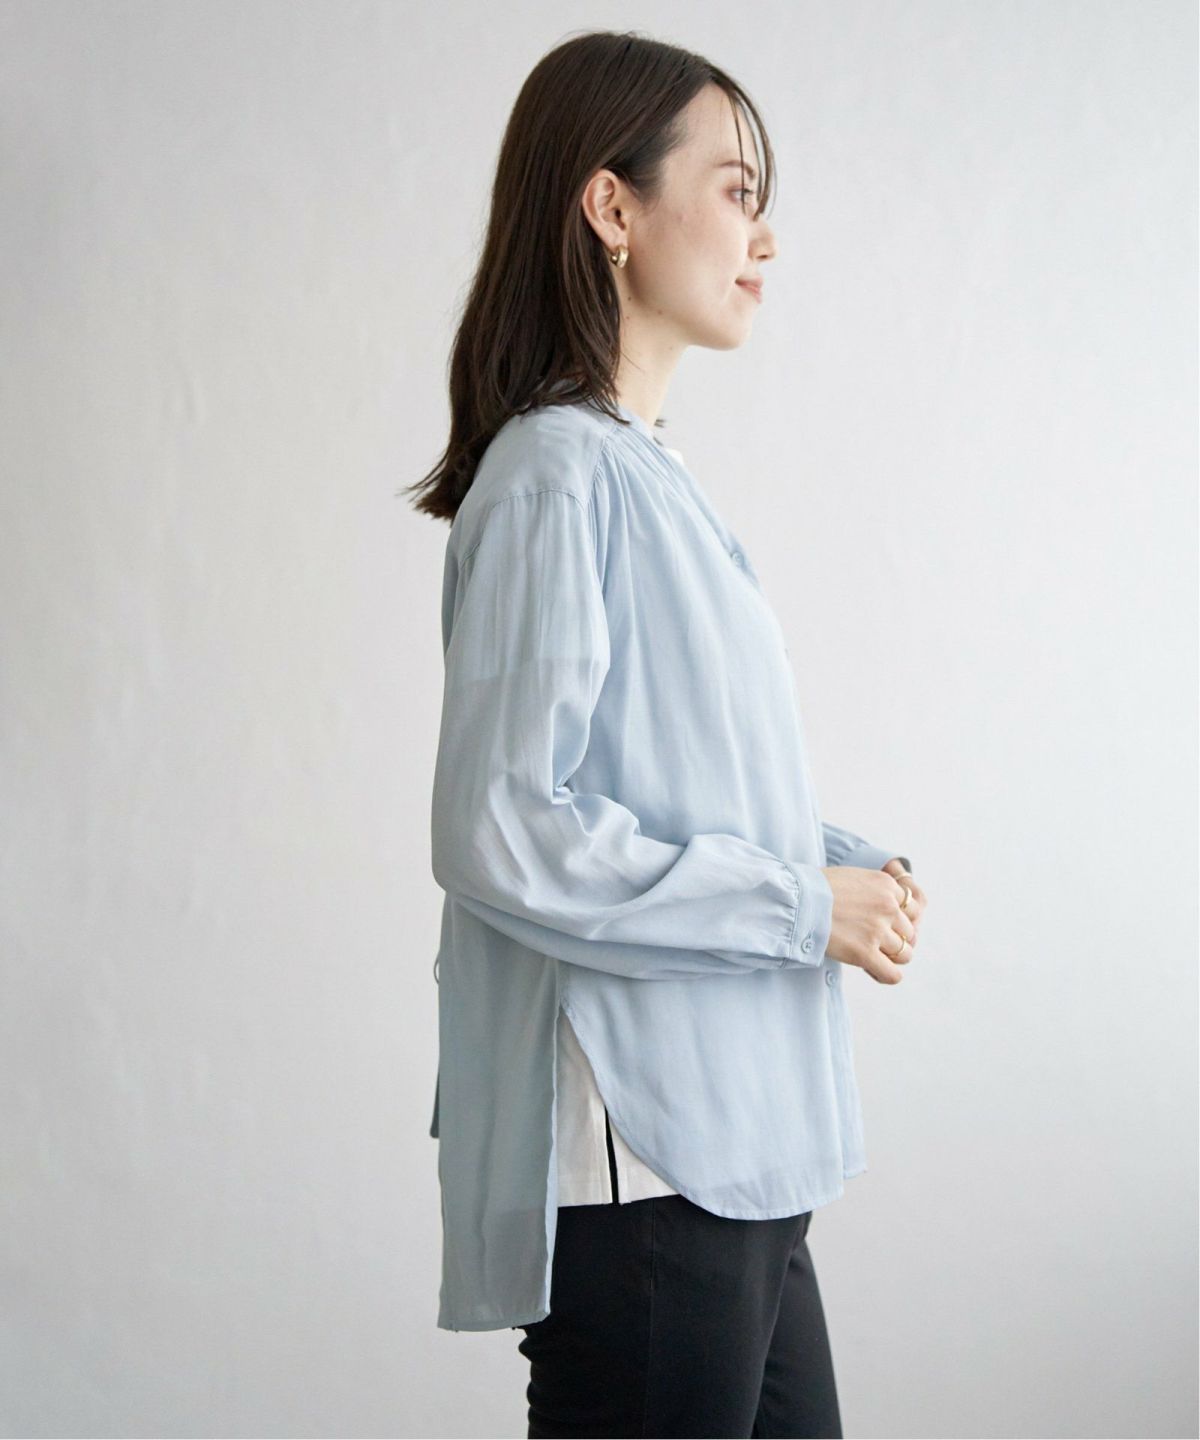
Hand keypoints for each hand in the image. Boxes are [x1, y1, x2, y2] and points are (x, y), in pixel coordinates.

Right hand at [821, 863, 924, 984]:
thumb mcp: (853, 877)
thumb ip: (874, 891)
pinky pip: (892, 974)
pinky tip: (873, 969)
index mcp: (887, 885)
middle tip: (872, 941)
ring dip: (890, 957)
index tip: (882, 925)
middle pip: (909, 932)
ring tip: (871, 955)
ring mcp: (878, 930)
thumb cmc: (815, 888)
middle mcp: (888, 906)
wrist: (794, 900)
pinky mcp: (865, 952)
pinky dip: (885, 975)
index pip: (911, 908)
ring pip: (905, 953)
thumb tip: (881, 910)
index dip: (897, 919)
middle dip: (893, 939)